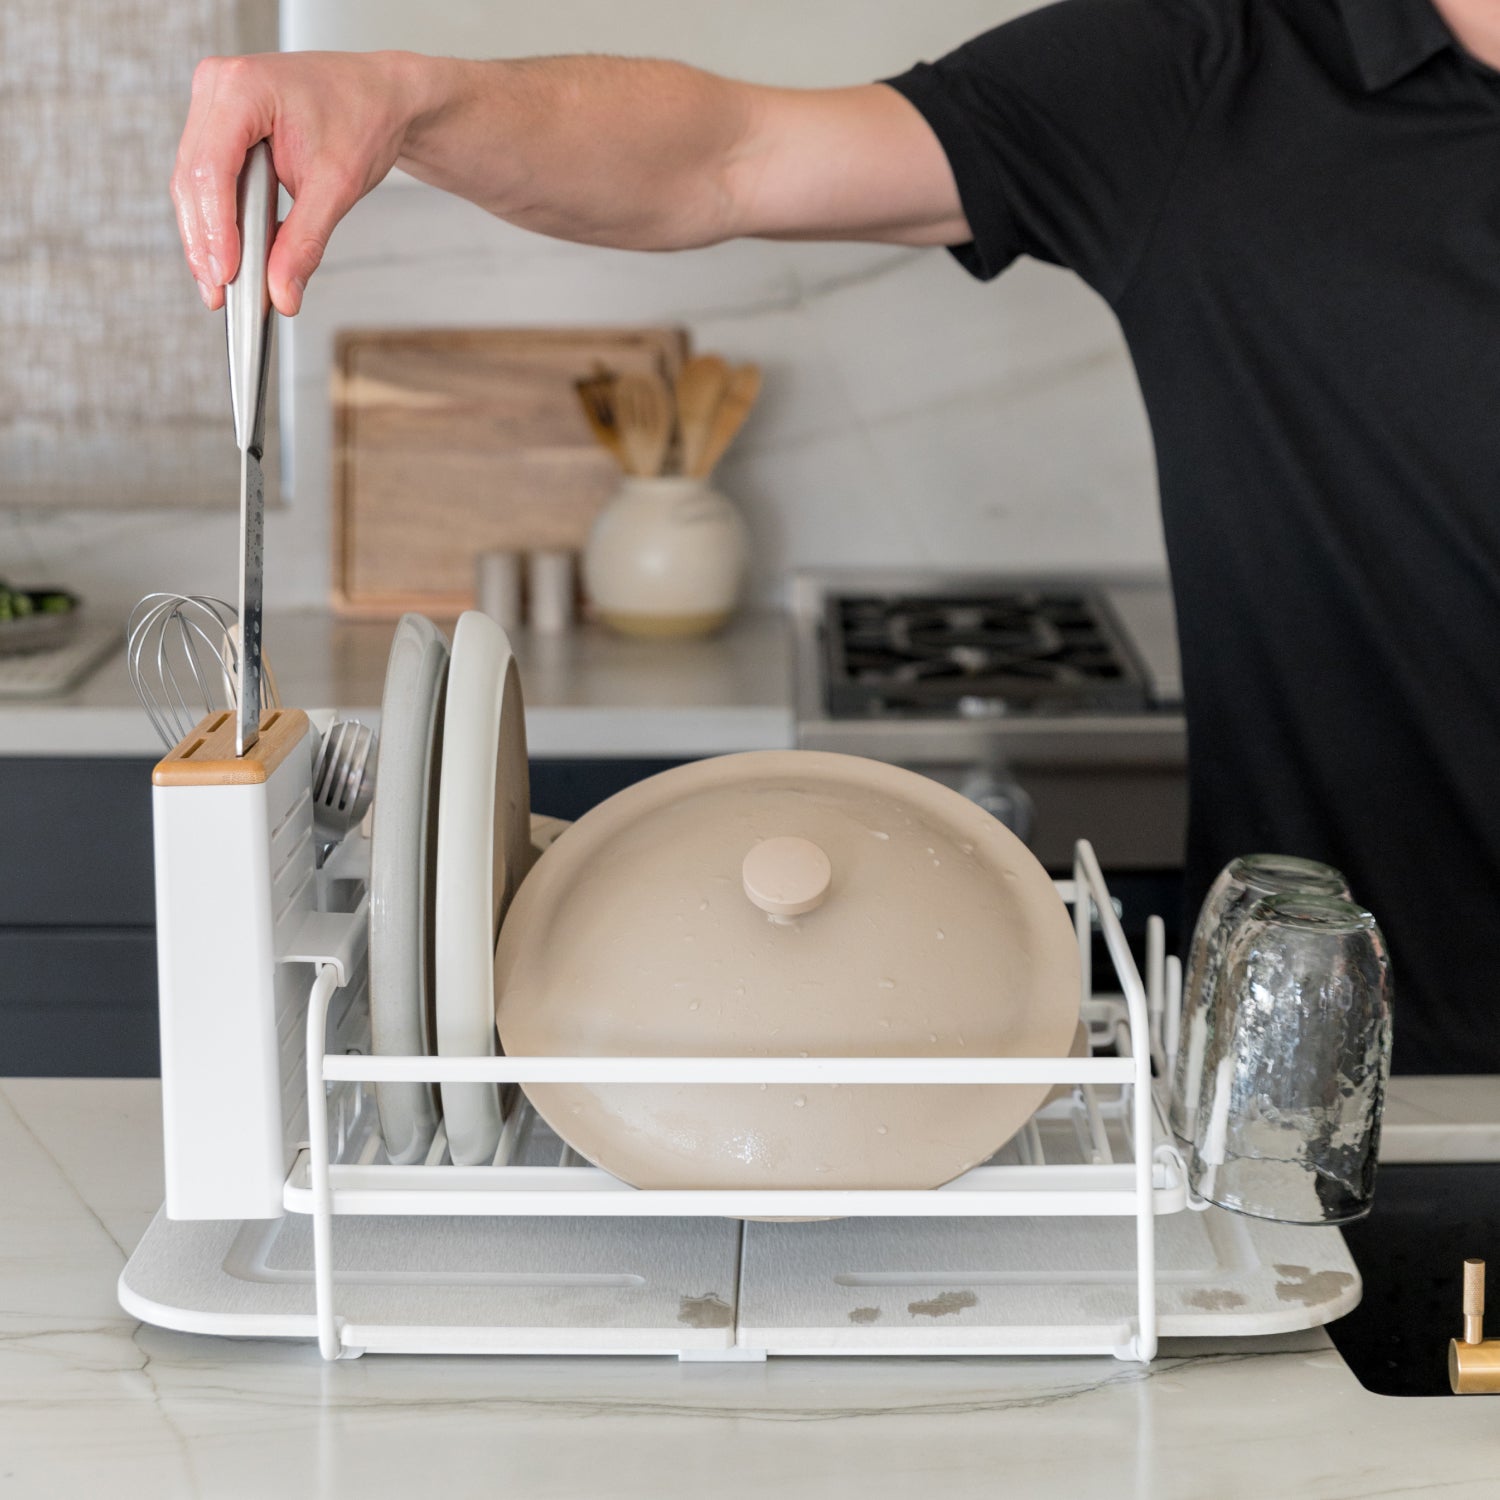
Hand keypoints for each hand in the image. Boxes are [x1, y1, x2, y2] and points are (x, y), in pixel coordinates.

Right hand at [171, 51, 422, 314]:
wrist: (379, 96)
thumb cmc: (363, 118)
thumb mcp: (338, 186)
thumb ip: (306, 242)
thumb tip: (282, 294)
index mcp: (242, 87)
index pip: (212, 168)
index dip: (215, 228)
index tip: (225, 274)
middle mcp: (217, 88)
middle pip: (192, 178)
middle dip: (204, 241)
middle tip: (218, 295)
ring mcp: (212, 104)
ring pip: (192, 184)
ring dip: (205, 237)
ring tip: (220, 286)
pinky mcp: (218, 126)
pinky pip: (207, 181)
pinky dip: (217, 221)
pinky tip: (226, 258)